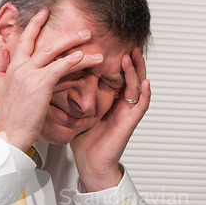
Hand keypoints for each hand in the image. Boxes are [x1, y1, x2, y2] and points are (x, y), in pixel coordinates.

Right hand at [0, 8, 103, 151]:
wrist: (7, 134)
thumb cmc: (8, 118)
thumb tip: (1, 52)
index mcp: (12, 68)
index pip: (23, 40)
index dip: (34, 25)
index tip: (44, 13)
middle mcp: (20, 67)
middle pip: (43, 42)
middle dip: (65, 34)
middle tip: (82, 30)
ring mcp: (29, 75)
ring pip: (54, 51)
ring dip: (74, 43)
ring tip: (90, 40)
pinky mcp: (39, 85)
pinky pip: (59, 67)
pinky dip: (72, 60)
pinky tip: (83, 56)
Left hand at [71, 47, 150, 191]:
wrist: (91, 162)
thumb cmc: (86, 140)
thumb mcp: (79, 111)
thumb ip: (77, 94)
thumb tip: (61, 76)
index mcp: (111, 100)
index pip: (117, 74)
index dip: (117, 60)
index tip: (110, 44)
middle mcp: (122, 104)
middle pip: (131, 76)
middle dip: (130, 59)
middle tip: (127, 42)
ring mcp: (128, 113)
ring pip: (137, 87)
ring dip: (135, 71)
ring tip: (132, 55)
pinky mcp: (130, 123)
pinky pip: (141, 106)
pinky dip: (144, 94)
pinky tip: (144, 83)